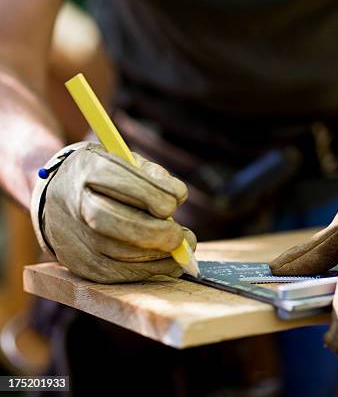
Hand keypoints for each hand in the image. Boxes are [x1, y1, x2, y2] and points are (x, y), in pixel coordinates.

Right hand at [31, 142, 195, 282]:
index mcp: (89, 170)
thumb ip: (152, 174)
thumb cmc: (105, 179)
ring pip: (122, 253)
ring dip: (159, 254)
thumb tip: (177, 196)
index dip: (157, 193)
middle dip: (158, 232)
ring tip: (179, 247)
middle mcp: (78, 204)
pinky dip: (149, 269)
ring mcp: (76, 237)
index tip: (177, 198)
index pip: (125, 183)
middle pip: (119, 223)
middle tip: (182, 235)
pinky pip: (119, 273)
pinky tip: (166, 261)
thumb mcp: (125, 161)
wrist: (58, 198)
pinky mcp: (81, 264)